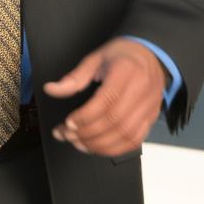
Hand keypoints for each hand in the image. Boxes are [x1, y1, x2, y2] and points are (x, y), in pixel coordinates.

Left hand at [42, 37, 169, 156]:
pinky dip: (115, 149)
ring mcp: (149, 105)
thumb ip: (74, 78)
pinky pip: (135, 140)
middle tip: (67, 134)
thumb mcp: (95, 59)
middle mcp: (141, 89)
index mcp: (126, 70)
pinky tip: (97, 147)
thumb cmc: (123, 56)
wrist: (151, 55)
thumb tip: (52, 89)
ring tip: (78, 143)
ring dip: (98, 144)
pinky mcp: (151, 117)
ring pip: (125, 134)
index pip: (107, 100)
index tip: (68, 122)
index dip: (85, 116)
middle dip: (87, 133)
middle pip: (115, 120)